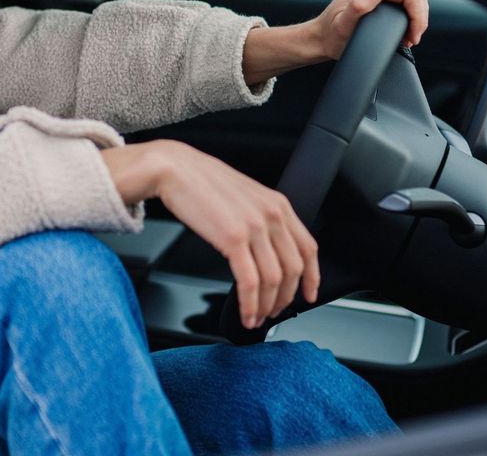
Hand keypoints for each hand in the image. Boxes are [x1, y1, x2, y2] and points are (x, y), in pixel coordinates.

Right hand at [100, 140, 318, 329]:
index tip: (308, 295)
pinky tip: (245, 313)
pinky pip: (249, 282)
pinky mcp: (233, 239)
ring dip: (266, 306)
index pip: (308, 248)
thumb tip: (265, 251)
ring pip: (273, 280)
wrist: (175, 169)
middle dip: (286, 298)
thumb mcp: (244, 196)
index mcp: (278, 204)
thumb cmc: (201, 182)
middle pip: (293, 269)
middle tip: (274, 312)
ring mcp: (255, 227)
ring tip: (256, 318)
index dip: (312, 277)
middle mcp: (272, 215)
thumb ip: (261, 218)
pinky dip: (250, 304)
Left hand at [240, 0, 429, 84]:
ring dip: (416, 14)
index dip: (418, 15)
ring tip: (408, 35)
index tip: (412, 36)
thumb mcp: (344, 25)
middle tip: (411, 38)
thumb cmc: (332, 36)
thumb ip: (360, 6)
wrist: (322, 37)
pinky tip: (403, 26)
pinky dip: (409, 11)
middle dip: (419, 15)